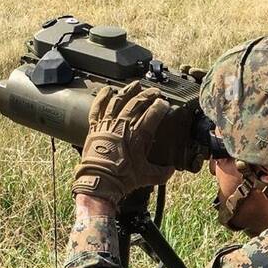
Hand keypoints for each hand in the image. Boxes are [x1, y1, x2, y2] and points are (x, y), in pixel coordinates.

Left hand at [72, 81, 176, 206]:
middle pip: (137, 102)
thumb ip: (162, 173)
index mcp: (138, 135)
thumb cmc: (122, 178)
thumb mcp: (146, 176)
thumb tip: (171, 170)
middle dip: (148, 94)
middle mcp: (123, 125)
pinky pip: (98, 107)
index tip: (164, 103)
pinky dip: (102, 97)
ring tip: (136, 85)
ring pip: (119, 100)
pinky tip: (107, 90)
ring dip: (128, 91)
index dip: (160, 106)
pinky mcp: (95, 127)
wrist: (99, 182)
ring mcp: (108, 124)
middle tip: (155, 92)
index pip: (153, 114)